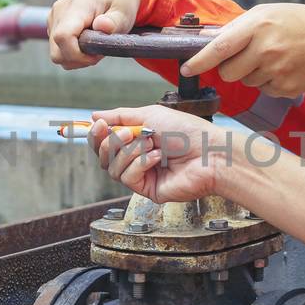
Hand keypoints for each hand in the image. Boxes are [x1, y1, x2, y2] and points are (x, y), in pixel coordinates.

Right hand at [48, 0, 142, 68]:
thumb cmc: (120, 2)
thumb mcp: (124, 12)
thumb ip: (114, 22)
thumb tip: (101, 26)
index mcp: (77, 6)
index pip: (63, 37)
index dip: (77, 55)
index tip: (96, 55)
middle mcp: (59, 11)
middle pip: (56, 53)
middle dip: (78, 60)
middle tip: (99, 52)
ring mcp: (53, 18)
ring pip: (57, 54)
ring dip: (76, 57)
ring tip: (94, 44)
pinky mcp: (53, 24)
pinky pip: (58, 49)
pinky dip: (73, 52)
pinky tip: (87, 41)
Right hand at [88, 105, 261, 202]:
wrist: (210, 152)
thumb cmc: (189, 132)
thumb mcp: (151, 114)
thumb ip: (121, 116)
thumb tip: (95, 115)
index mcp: (138, 139)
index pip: (106, 140)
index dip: (97, 134)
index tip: (98, 125)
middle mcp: (138, 157)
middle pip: (104, 156)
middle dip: (110, 142)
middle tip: (127, 133)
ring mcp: (143, 175)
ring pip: (113, 168)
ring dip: (129, 152)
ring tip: (149, 143)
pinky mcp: (148, 190)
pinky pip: (128, 178)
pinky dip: (140, 164)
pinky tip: (157, 158)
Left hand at [180, 4, 304, 97]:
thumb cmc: (303, 23)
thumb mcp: (270, 13)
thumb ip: (239, 27)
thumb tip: (206, 41)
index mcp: (259, 25)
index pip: (219, 48)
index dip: (199, 62)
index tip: (185, 70)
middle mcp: (266, 49)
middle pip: (228, 73)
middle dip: (230, 68)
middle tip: (247, 57)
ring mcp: (276, 71)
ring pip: (246, 82)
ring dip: (253, 73)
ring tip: (276, 57)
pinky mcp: (285, 88)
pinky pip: (263, 90)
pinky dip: (270, 81)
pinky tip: (287, 67)